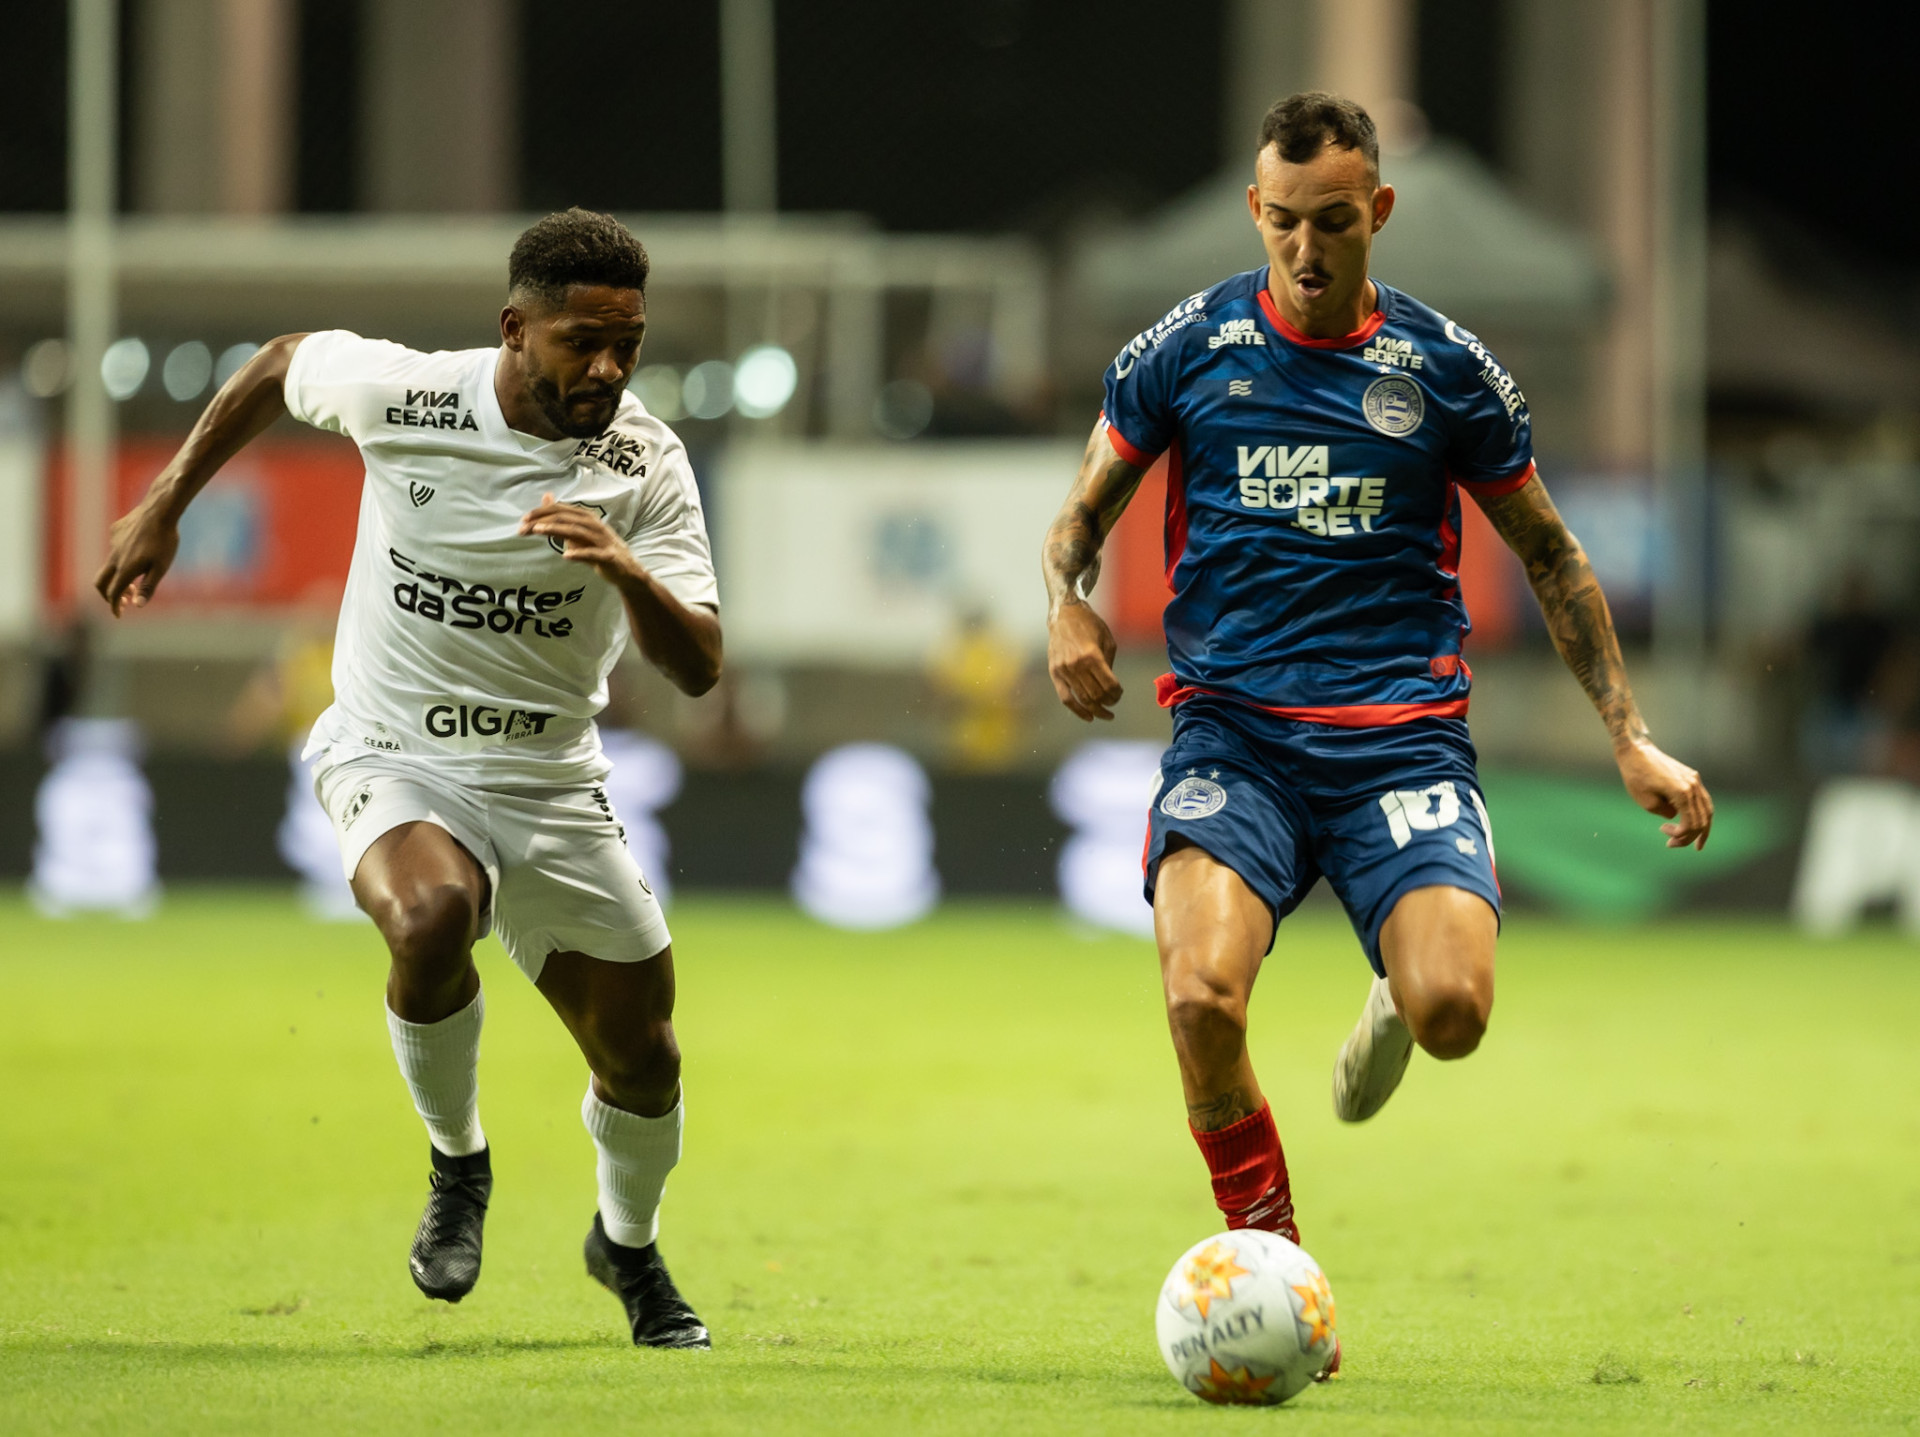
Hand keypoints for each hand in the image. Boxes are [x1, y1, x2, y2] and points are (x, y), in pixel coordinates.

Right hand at [94, 501, 181, 616]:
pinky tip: (137, 554)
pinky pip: (115, 548)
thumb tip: (137, 605)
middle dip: (107, 595)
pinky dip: (121, 559)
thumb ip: (148, 587)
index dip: (115, 606)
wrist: (160, 510)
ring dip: (117, 577)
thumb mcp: (161, 567)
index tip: (119, 614)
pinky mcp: (115, 531)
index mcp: (125, 568)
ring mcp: (113, 543)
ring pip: (108, 565)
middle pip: (101, 582)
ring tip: (133, 583)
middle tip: (121, 601)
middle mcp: (114, 556)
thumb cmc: (165, 541)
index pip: (113, 593)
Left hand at [517, 492, 638, 584]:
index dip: (541, 512)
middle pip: (566, 518)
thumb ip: (562, 517)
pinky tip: (566, 556)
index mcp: (586, 518)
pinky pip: (592, 554)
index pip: (561, 510)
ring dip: (556, 530)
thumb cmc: (600, 549)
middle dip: (543, 520)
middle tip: (523, 527)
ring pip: (576, 531)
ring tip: (538, 530)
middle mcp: (594, 525)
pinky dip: (579, 553)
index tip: (524, 519)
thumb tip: (547, 498)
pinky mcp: (608, 557)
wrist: (627, 570)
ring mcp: (602, 540)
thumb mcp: (579, 531)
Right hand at [1047, 600, 1121, 720]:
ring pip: (1082, 699)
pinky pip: (1065, 697)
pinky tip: (1088, 716)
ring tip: (1105, 714)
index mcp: (1092, 655)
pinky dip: (1077, 710)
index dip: (1117, 693)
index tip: (1120, 694)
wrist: (1064, 615)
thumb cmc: (1090, 625)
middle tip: (1114, 703)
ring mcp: (1064, 670)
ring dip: (1096, 710)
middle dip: (1108, 703)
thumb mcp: (1107, 640)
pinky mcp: (1055, 672)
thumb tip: (1111, 687)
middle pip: (1096, 695)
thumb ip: (1109, 665)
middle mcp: (1076, 665)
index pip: (1109, 685)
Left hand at [1615, 737, 1712, 849]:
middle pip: (1702, 819)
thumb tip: (1676, 815)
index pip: (1690, 823)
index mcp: (1682, 793)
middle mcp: (1693, 786)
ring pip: (1707, 809)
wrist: (1636, 751)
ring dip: (1702, 828)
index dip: (1680, 835)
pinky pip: (1702, 800)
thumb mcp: (1646, 802)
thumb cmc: (1637, 776)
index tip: (1663, 833)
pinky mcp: (1692, 777)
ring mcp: (1694, 780)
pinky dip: (1701, 814)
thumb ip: (1665, 813)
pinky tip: (1696, 823)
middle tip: (1672, 844)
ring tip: (1698, 843)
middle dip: (1689, 836)